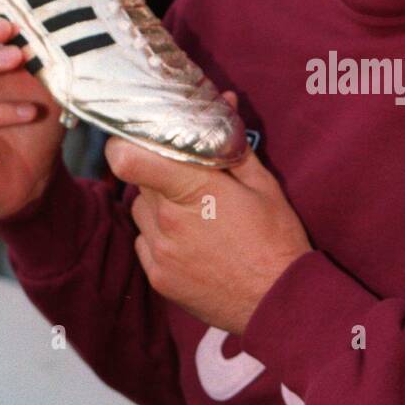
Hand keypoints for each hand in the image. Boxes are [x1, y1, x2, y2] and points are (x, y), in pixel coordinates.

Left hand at [105, 97, 311, 334]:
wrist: (279, 302)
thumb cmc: (276, 240)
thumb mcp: (264, 186)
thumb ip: (233, 144)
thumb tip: (223, 102)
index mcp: (194, 190)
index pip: (128, 159)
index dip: (125, 145)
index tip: (137, 141)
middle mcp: (168, 220)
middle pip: (139, 181)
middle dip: (158, 174)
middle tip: (188, 179)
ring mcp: (160, 252)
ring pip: (140, 212)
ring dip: (158, 206)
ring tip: (193, 215)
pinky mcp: (158, 278)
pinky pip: (145, 244)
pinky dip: (159, 238)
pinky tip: (191, 243)